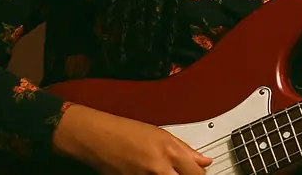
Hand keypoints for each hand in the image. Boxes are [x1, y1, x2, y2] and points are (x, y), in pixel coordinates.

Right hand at [53, 104, 212, 173]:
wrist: (98, 137)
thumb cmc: (125, 131)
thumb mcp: (161, 134)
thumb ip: (185, 150)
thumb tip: (203, 160)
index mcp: (169, 151)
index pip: (197, 172)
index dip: (200, 174)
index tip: (201, 172)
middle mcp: (159, 168)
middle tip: (184, 173)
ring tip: (164, 171)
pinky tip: (151, 173)